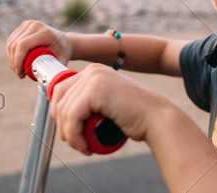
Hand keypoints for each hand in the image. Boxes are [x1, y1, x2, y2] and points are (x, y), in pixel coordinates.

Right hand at [6, 20, 73, 77]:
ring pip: (11, 42)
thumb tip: (51, 85)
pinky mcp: (24, 25)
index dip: (18, 61)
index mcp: (45, 33)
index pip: (23, 45)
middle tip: (19, 74)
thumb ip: (58, 73)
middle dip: (14, 62)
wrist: (66, 41)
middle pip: (15, 45)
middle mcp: (35, 25)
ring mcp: (29, 23)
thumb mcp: (62, 62)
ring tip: (18, 70)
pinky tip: (15, 61)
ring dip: (11, 58)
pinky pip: (12, 40)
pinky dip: (11, 52)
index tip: (20, 74)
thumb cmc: (64, 54)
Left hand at [49, 64, 171, 154]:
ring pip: (64, 111)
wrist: (157, 119)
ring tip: (84, 147)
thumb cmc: (135, 117)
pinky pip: (72, 117)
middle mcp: (92, 70)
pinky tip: (86, 147)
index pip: (61, 91)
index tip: (69, 133)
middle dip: (63, 125)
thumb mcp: (107, 104)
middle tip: (77, 143)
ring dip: (70, 136)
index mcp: (94, 71)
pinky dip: (74, 136)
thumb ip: (89, 103)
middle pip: (59, 99)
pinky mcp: (95, 91)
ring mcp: (93, 78)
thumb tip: (61, 115)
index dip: (59, 114)